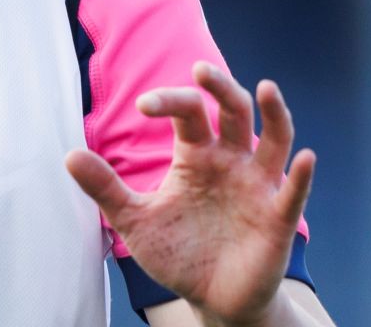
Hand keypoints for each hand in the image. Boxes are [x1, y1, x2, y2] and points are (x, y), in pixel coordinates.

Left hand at [65, 62, 314, 326]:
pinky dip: (300, 175)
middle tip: (201, 71)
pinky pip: (293, 192)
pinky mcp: (277, 218)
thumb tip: (67, 156)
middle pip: (233, 111)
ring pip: (273, 139)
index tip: (143, 104)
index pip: (188, 112)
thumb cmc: (177, 252)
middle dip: (220, 88)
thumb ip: (106, 188)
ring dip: (274, 114)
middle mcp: (231, 160)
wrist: (210, 300)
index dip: (168, 101)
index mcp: (196, 154)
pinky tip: (303, 157)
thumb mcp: (135, 220)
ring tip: (266, 88)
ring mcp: (257, 186)